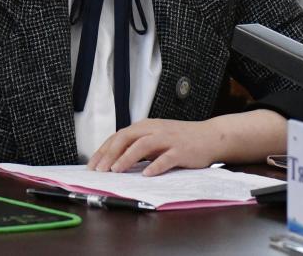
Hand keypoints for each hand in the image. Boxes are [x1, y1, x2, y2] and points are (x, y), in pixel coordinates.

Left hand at [87, 118, 221, 176]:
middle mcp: (154, 129)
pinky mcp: (181, 150)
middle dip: (110, 154)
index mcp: (145, 126)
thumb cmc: (181, 140)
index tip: (92, 165)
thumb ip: (138, 147)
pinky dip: (155, 166)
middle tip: (99, 170)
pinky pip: (166, 158)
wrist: (210, 136)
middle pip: (126, 138)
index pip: (118, 136)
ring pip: (143, 145)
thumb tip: (114, 161)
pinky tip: (147, 174)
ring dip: (127, 158)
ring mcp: (168, 139)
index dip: (103, 150)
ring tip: (116, 170)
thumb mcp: (156, 139)